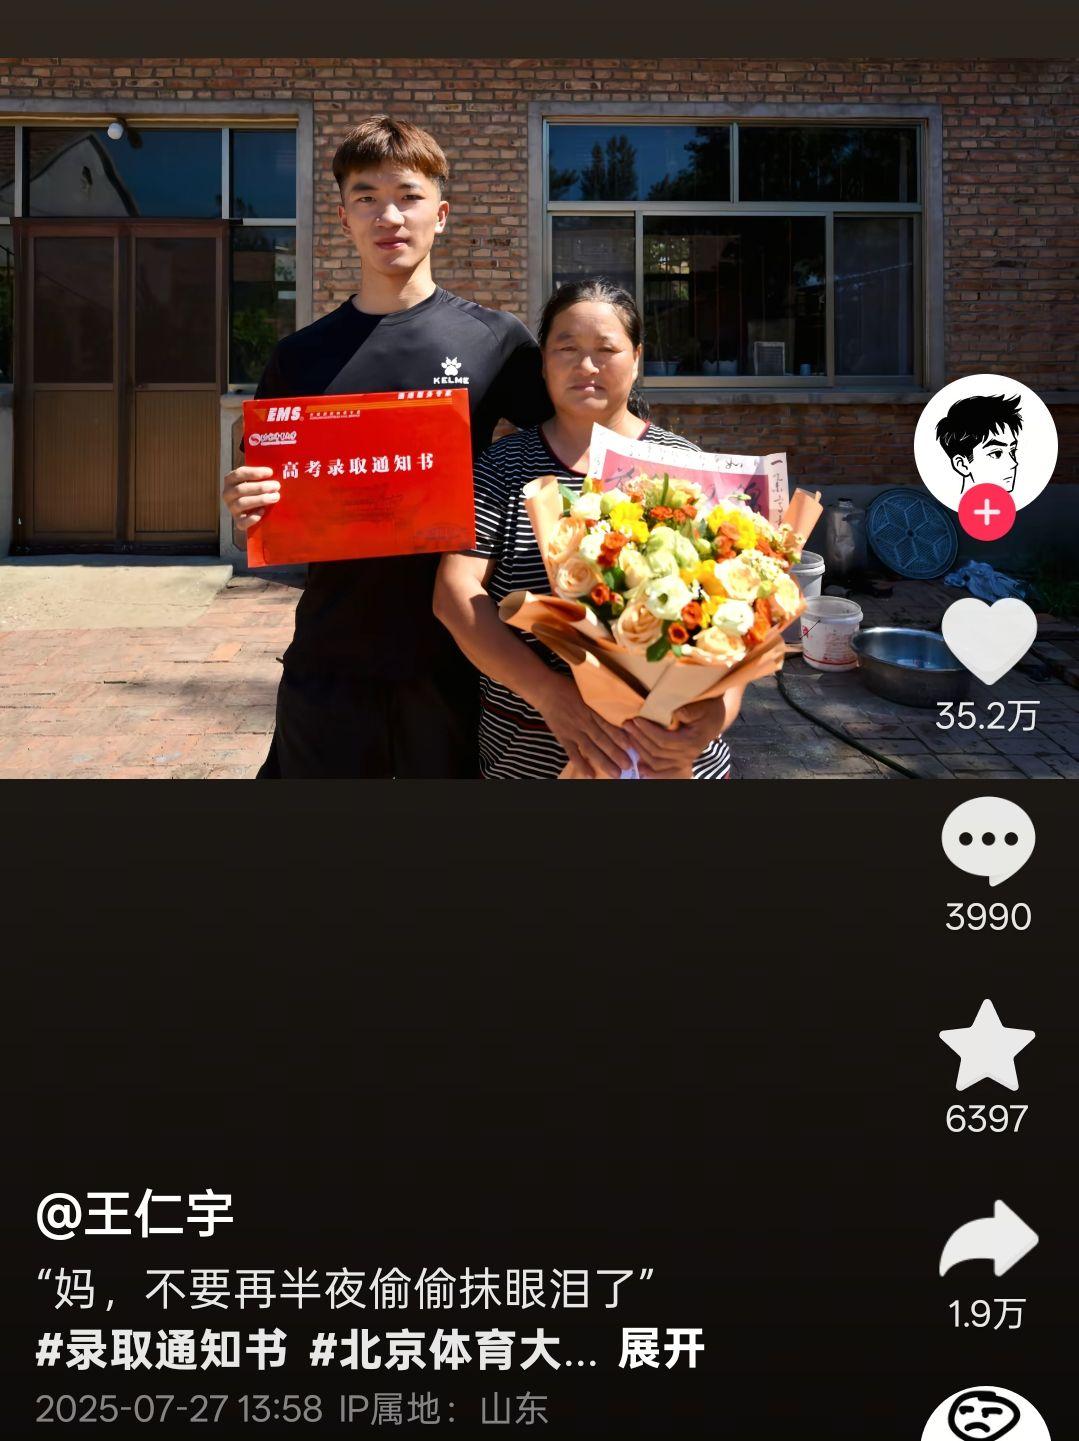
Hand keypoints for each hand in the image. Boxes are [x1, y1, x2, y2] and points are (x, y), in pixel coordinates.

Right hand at [223, 466, 279, 530]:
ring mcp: (231, 509)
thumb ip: (262, 476)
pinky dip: (252, 518)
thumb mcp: (255, 480)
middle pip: (241, 489)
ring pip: (242, 503)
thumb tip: (277, 471)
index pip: (239, 474)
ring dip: (260, 499)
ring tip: (275, 497)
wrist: (251, 510)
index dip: (255, 472)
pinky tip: (263, 512)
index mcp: (230, 480)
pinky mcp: (237, 522)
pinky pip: (242, 522)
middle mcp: (227, 494)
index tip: (270, 472)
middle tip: (276, 486)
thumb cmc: (256, 490)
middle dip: (260, 487)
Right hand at [535, 674, 634, 779]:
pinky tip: (590, 774)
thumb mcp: (588, 690)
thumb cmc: (568, 688)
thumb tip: (618, 706)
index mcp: (592, 710)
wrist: (545, 690)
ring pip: (590, 748)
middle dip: (616, 753)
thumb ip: (600, 701)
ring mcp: (573, 731)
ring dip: (603, 761)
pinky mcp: (563, 737)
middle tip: (628, 765)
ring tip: (615, 773)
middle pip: (602, 740)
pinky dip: (581, 764)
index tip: (631, 747)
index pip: (608, 725)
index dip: (620, 736)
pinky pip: (572, 753)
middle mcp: (584, 722)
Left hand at [625, 687, 742, 779]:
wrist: (717, 716)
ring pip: (657, 762)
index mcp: (692, 741)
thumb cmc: (709, 707)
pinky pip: (664, 771)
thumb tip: (673, 713)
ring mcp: (684, 760)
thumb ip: (688, 710)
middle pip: (657, 752)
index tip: (636, 719)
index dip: (648, 731)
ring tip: (629, 735)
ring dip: (640, 750)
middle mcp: (688, 754)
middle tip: (626, 724)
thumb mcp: (702, 705)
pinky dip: (651, 770)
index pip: (664, 740)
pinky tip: (639, 765)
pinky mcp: (680, 761)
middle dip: (639, 738)